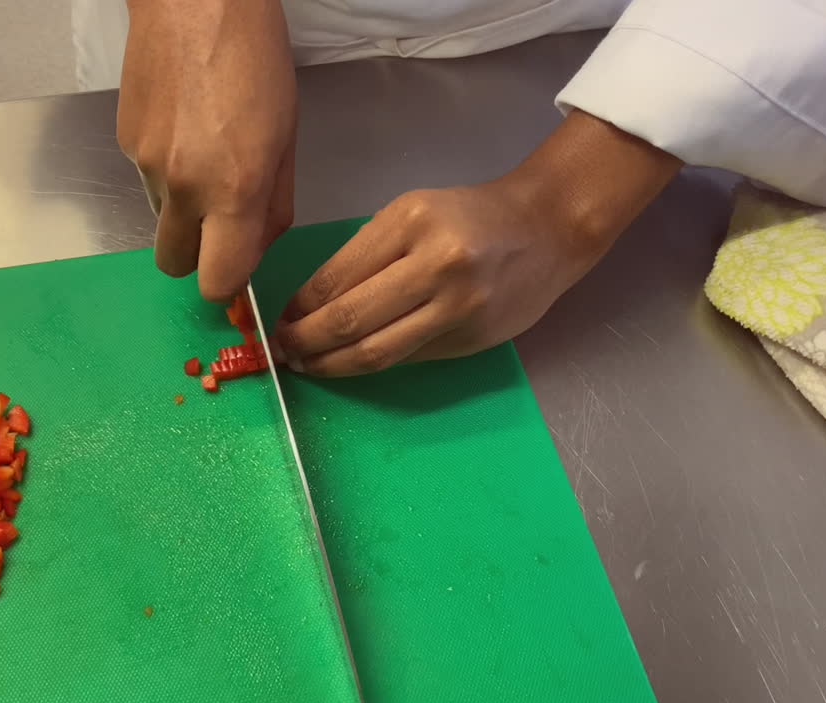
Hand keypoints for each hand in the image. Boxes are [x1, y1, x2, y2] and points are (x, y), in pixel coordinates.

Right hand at [117, 0, 296, 301]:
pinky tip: (184, 127)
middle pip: (176, 265)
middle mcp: (184, 187)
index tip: (236, 264)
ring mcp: (146, 165)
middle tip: (219, 221)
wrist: (193, 0)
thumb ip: (273, 205)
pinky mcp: (124, 143)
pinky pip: (147, 182)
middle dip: (198, 255)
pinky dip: (166, 171)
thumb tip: (255, 247)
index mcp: (233, 190)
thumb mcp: (286, 138)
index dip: (228, 282)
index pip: (218, 281)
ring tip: (204, 156)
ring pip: (161, 221)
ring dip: (182, 210)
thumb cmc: (256, 60)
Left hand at [274, 110, 681, 376]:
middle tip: (284, 352)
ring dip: (332, 364)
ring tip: (308, 366)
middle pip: (352, 319)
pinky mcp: (470, 339)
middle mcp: (435, 264)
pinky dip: (372, 364)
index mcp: (411, 222)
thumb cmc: (470, 216)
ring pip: (378, 350)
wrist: (546, 230)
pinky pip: (408, 357)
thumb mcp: (413, 214)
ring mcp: (456, 307)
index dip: (300, 307)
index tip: (279, 321)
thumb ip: (366, 256)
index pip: (338, 276)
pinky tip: (350, 363)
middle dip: (307, 342)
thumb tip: (311, 305)